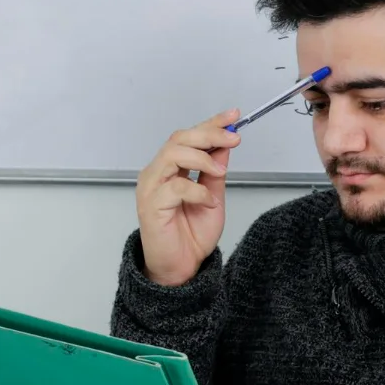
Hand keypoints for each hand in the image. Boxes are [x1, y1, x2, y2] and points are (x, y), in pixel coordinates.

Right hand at [135, 109, 241, 287]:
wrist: (182, 268)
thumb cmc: (191, 236)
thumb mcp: (213, 196)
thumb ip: (215, 171)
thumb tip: (225, 144)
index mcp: (169, 169)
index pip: (188, 137)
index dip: (211, 123)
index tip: (233, 116)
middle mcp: (156, 174)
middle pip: (178, 139)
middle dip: (209, 134)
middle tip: (232, 139)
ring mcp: (151, 188)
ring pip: (173, 155)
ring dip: (202, 158)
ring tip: (220, 171)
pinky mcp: (151, 206)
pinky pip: (175, 187)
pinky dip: (198, 190)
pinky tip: (209, 201)